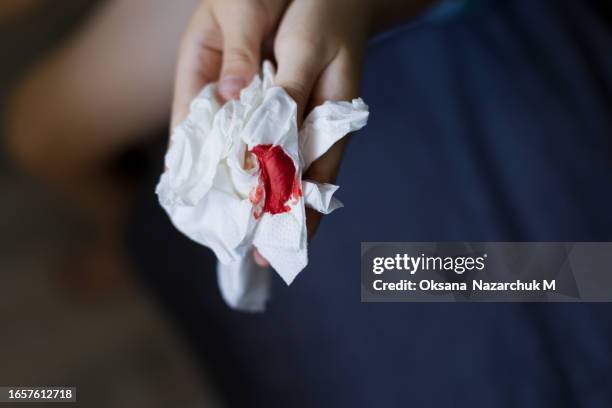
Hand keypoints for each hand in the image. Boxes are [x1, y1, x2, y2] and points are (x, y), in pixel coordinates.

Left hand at [171, 0, 373, 266]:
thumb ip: (286, 96)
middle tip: (256, 250)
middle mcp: (323, 126)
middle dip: (280, 216)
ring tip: (245, 224)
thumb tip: (260, 144)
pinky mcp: (296, 108)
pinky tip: (243, 174)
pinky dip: (262, 161)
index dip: (298, 217)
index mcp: (334, 119)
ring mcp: (310, 119)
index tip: (276, 250)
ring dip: (270, 194)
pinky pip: (280, 142)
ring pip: (291, 167)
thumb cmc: (326, 14)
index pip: (317, 180)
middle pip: (304, 182)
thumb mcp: (307, 50)